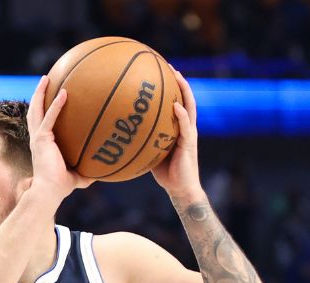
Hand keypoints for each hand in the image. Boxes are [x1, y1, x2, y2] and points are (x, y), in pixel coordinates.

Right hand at [27, 76, 94, 199]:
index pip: (41, 123)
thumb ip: (88, 173)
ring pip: (36, 110)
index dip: (43, 109)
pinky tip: (65, 92)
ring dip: (40, 93)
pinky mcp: (41, 139)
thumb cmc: (61, 187)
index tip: (49, 97)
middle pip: (34, 111)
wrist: (49, 192)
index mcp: (43, 144)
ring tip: (46, 78)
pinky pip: (49, 117)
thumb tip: (104, 172)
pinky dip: (56, 105)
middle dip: (38, 95)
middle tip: (45, 80)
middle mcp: (37, 138)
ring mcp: (38, 138)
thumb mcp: (78, 177)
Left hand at [151, 68, 201, 199]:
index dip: (172, 88)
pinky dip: (182, 114)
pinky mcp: (189, 144)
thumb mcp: (150, 153)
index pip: (177, 103)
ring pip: (189, 106)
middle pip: (185, 98)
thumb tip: (119, 135)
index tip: (161, 71)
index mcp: (178, 128)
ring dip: (184, 90)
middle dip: (179, 81)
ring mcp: (189, 134)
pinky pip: (186, 126)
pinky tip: (175, 105)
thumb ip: (142, 141)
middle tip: (169, 65)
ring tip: (177, 75)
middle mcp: (186, 127)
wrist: (180, 189)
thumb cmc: (165, 173)